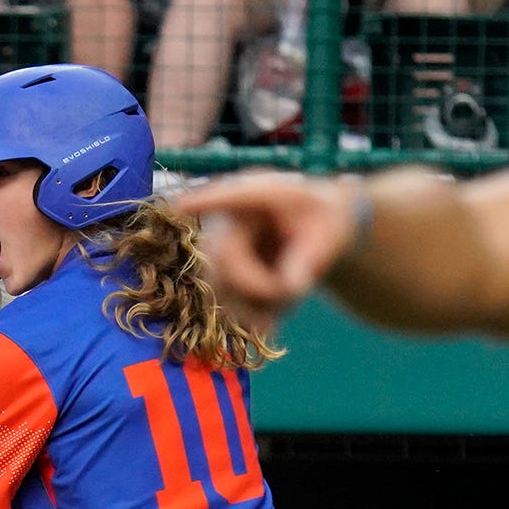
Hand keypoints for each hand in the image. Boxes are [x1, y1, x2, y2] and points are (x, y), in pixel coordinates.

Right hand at [173, 171, 363, 332]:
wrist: (319, 234)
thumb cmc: (325, 222)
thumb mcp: (329, 234)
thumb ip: (309, 258)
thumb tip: (289, 286)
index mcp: (260, 194)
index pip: (231, 196)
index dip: (204, 202)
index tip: (179, 206)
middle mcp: (231, 219)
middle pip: (222, 257)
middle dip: (254, 285)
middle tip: (294, 294)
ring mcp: (222, 246)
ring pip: (220, 286)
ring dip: (255, 305)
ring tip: (292, 300)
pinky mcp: (221, 274)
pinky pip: (227, 302)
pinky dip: (254, 314)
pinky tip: (277, 313)